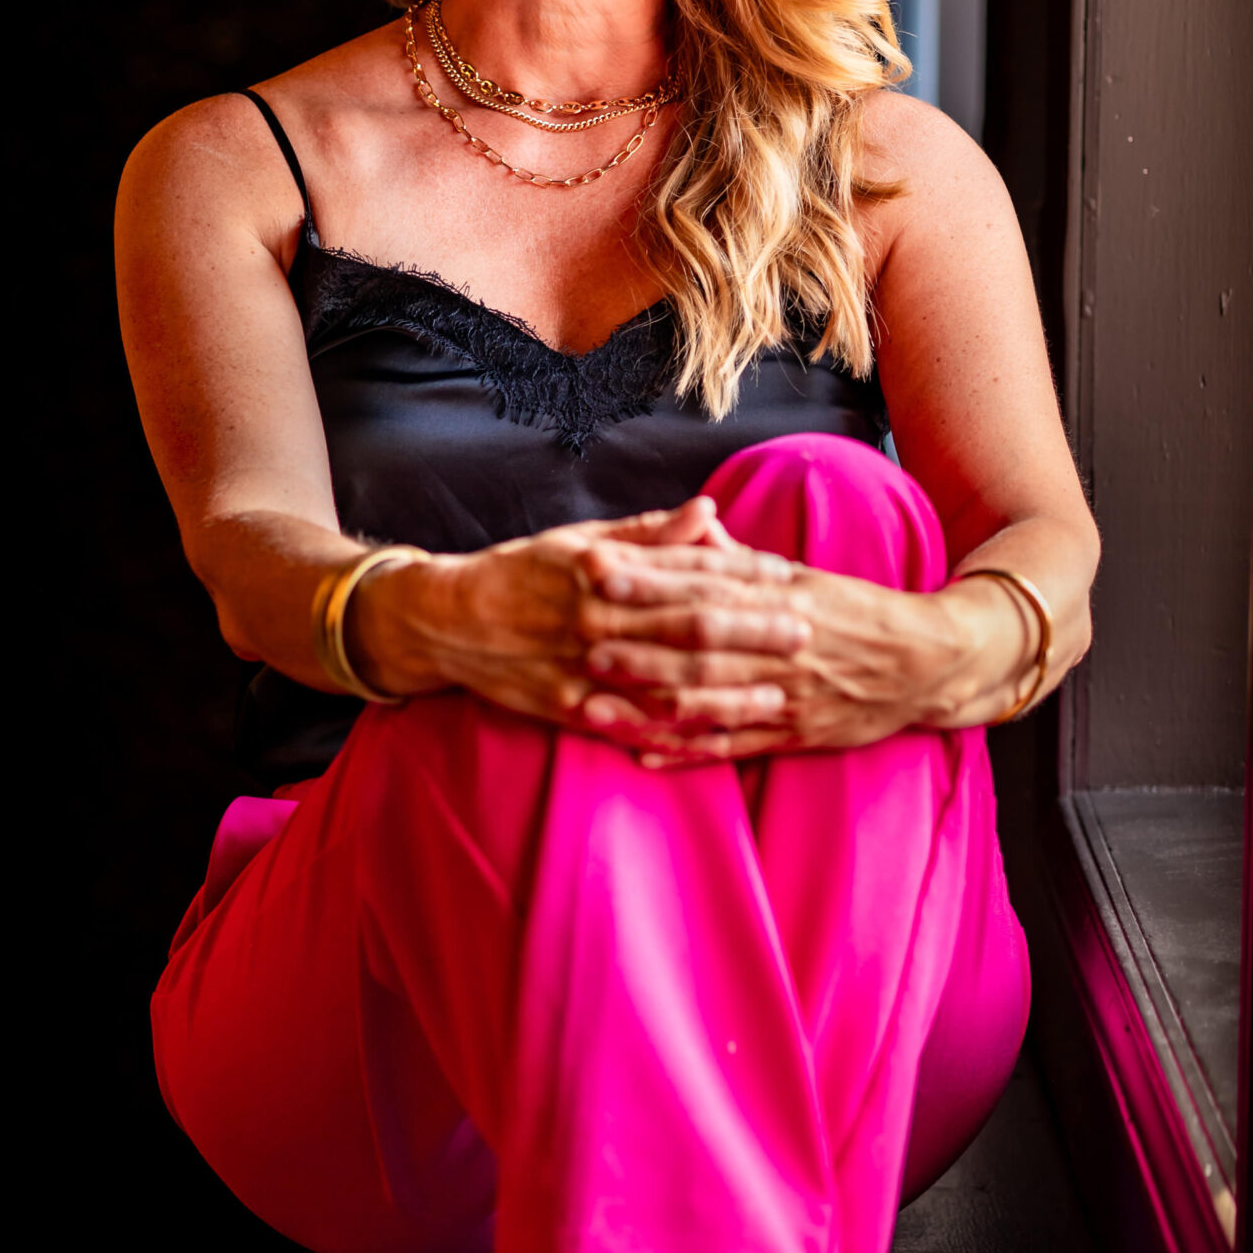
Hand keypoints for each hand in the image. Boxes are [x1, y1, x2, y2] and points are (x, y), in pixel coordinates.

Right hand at [346, 496, 812, 736]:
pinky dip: (672, 737)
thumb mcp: (581, 540)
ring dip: (726, 693)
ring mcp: (582, 669)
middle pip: (687, 628)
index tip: (792, 576)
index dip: (744, 575)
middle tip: (807, 633)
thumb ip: (650, 533)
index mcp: (604, 569)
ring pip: (666, 685)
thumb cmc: (521, 572)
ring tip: (778, 696)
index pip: (688, 570)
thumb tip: (710, 510)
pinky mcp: (567, 708)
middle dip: (751, 632)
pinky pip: (630, 727)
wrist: (445, 621)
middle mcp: (596, 618)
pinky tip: (714, 742)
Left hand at [577, 555, 1005, 765]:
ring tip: (591, 703)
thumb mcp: (805, 577)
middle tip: (580, 638)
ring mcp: (785, 696)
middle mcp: (780, 648)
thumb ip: (744, 561)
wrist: (929, 663)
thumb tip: (694, 527)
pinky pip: (732, 747)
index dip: (649, 578)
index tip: (599, 568)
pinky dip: (685, 753)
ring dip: (646, 704)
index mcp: (781, 599)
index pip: (704, 584)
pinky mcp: (794, 736)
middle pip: (698, 646)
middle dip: (636, 644)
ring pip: (707, 702)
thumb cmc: (858, 613)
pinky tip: (642, 754)